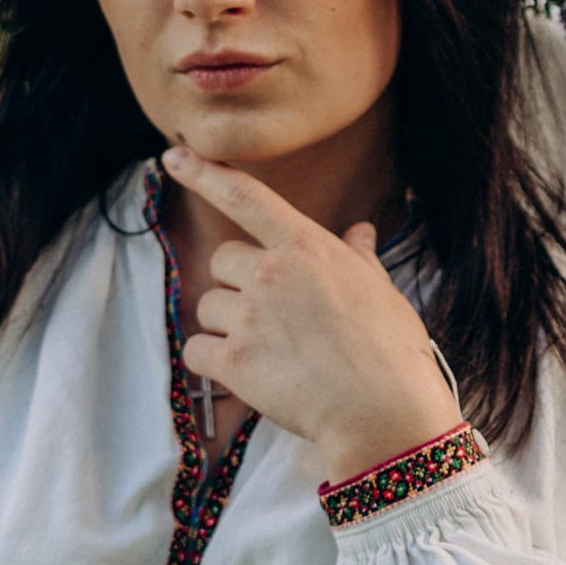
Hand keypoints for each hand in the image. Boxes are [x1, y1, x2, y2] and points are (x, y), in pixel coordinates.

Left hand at [167, 145, 462, 485]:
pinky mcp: (234, 361)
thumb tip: (359, 233)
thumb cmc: (392, 348)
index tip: (173, 154)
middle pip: (223, 262)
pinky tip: (250, 375)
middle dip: (240, 286)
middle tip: (275, 318)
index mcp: (307, 246)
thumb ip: (357, 257)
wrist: (385, 410)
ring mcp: (249, 316)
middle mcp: (271, 272)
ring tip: (273, 353)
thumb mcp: (380, 289)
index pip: (246, 196)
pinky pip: (196, 351)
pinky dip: (213, 364)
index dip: (204, 172)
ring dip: (228, 328)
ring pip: (209, 307)